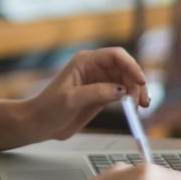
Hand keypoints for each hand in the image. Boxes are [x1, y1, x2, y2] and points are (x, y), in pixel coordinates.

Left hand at [23, 47, 148, 140]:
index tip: (140, 80)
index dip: (131, 66)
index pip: (115, 56)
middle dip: (136, 82)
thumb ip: (96, 93)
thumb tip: (121, 91)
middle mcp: (94, 69)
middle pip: (124, 68)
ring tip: (140, 107)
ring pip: (126, 81)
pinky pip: (122, 94)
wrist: (38, 123)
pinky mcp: (101, 96)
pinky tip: (135, 108)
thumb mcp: (71, 99)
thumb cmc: (47, 108)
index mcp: (85, 62)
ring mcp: (99, 82)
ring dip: (137, 92)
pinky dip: (131, 100)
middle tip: (141, 101)